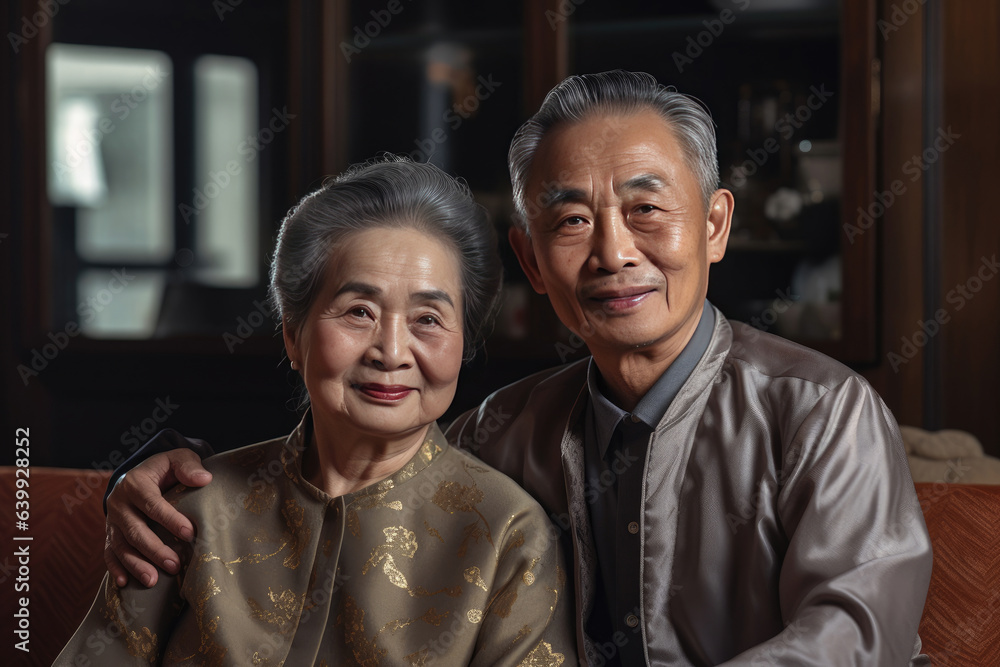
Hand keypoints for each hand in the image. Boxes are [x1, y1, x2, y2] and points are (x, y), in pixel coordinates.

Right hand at [104, 449, 211, 587]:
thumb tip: (204, 479)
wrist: (138, 474)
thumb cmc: (164, 469)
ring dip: (136, 564)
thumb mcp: (177, 458)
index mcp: (135, 483)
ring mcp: (112, 520)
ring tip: (153, 581)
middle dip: (154, 550)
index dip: (170, 520)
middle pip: (135, 530)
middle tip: (175, 565)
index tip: (190, 534)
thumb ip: (189, 466)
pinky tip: (124, 584)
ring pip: (120, 545)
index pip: (152, 504)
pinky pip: (109, 552)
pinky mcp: (110, 533)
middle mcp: (119, 503)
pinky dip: (115, 568)